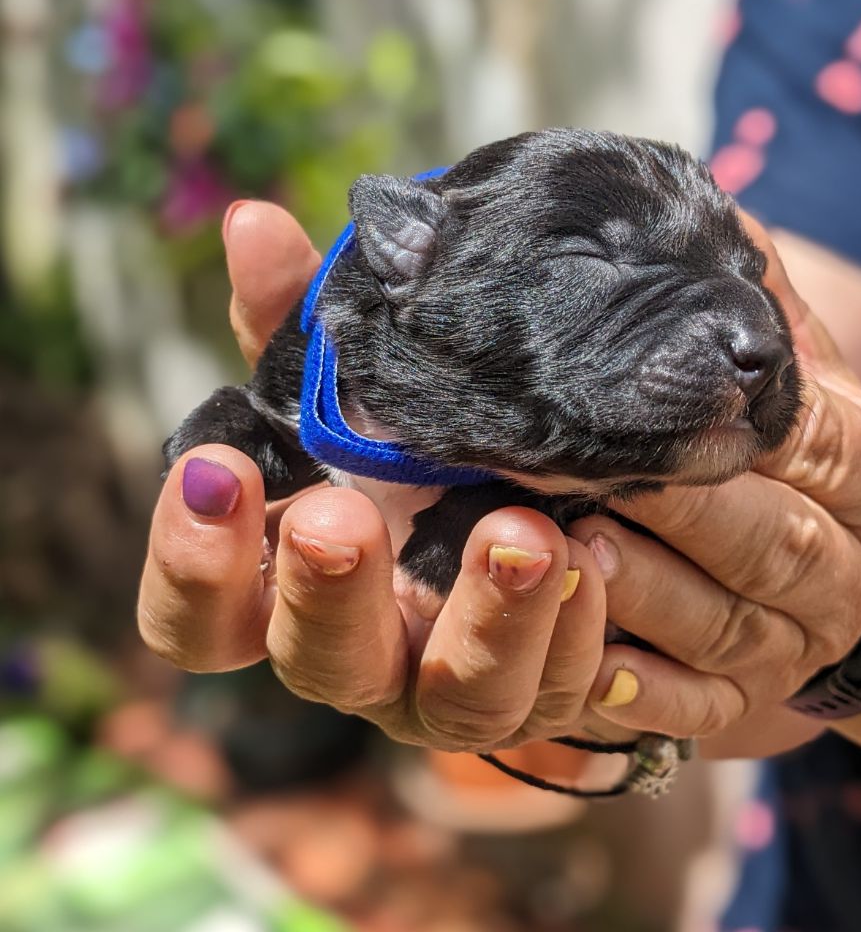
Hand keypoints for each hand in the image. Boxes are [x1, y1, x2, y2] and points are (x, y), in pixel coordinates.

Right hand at [138, 201, 610, 751]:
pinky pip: (554, 691)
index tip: (216, 469)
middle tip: (345, 516)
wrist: (540, 490)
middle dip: (327, 592)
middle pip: (315, 662)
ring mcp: (452, 684)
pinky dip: (573, 633)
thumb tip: (254, 227)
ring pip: (455, 704)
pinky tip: (596, 556)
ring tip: (526, 533)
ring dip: (487, 622)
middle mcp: (363, 650)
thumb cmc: (414, 441)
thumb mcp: (358, 383)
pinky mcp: (541, 688)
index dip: (191, 560)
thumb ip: (303, 324)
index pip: (199, 616)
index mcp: (292, 585)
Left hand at [566, 213, 860, 747]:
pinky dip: (645, 694)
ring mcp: (797, 646)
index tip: (642, 398)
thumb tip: (705, 212)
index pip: (809, 446)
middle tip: (581, 473)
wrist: (844, 584)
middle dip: (677, 508)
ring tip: (571, 552)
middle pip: (765, 539)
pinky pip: (699, 708)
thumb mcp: (808, 383)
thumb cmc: (804, 463)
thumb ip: (765, 312)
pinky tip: (587, 675)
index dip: (731, 428)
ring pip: (723, 624)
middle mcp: (844, 568)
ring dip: (646, 594)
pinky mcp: (749, 704)